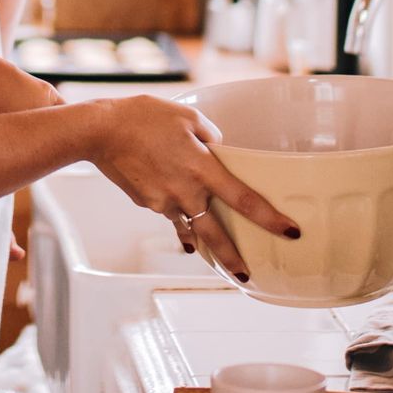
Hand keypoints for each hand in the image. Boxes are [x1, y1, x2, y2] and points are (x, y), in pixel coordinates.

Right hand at [86, 97, 297, 286]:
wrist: (101, 132)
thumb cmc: (145, 117)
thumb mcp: (188, 116)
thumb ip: (211, 135)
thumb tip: (221, 150)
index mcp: (201, 168)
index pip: (243, 199)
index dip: (270, 218)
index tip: (291, 232)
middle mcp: (186, 192)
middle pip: (216, 233)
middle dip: (233, 258)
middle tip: (248, 275)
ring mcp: (164, 202)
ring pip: (192, 227)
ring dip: (206, 244)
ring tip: (219, 259)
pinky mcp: (147, 203)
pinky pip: (171, 216)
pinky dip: (180, 222)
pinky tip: (187, 236)